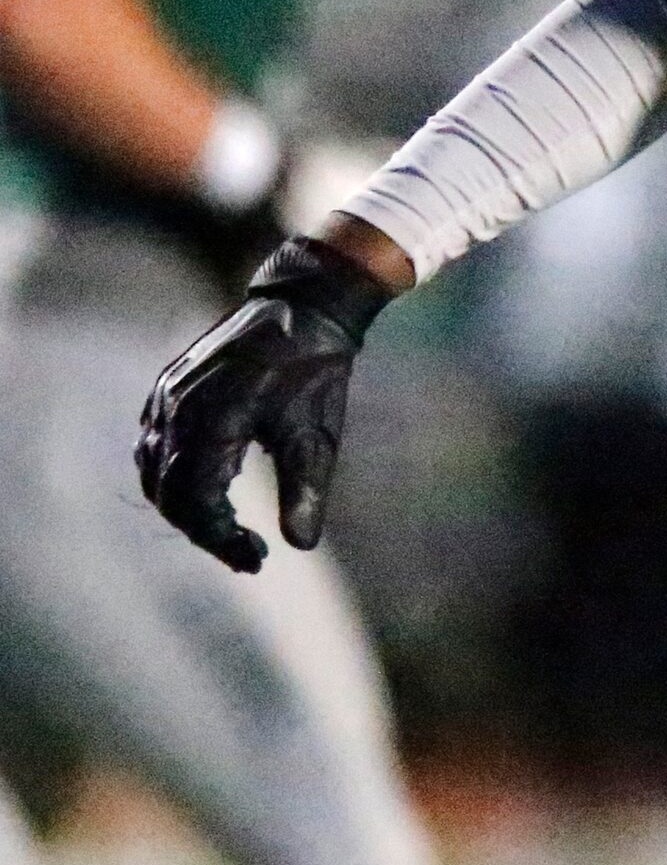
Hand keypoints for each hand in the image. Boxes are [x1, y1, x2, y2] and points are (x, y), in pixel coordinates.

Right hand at [136, 237, 390, 571]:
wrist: (305, 306)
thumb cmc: (316, 369)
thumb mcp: (317, 433)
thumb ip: (306, 490)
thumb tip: (301, 545)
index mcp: (215, 419)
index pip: (196, 502)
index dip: (221, 539)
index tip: (256, 558)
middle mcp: (179, 408)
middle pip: (169, 493)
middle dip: (204, 529)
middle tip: (246, 552)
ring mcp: (168, 396)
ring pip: (153, 471)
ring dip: (182, 506)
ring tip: (226, 528)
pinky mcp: (168, 388)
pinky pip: (151, 443)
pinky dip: (168, 475)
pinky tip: (202, 490)